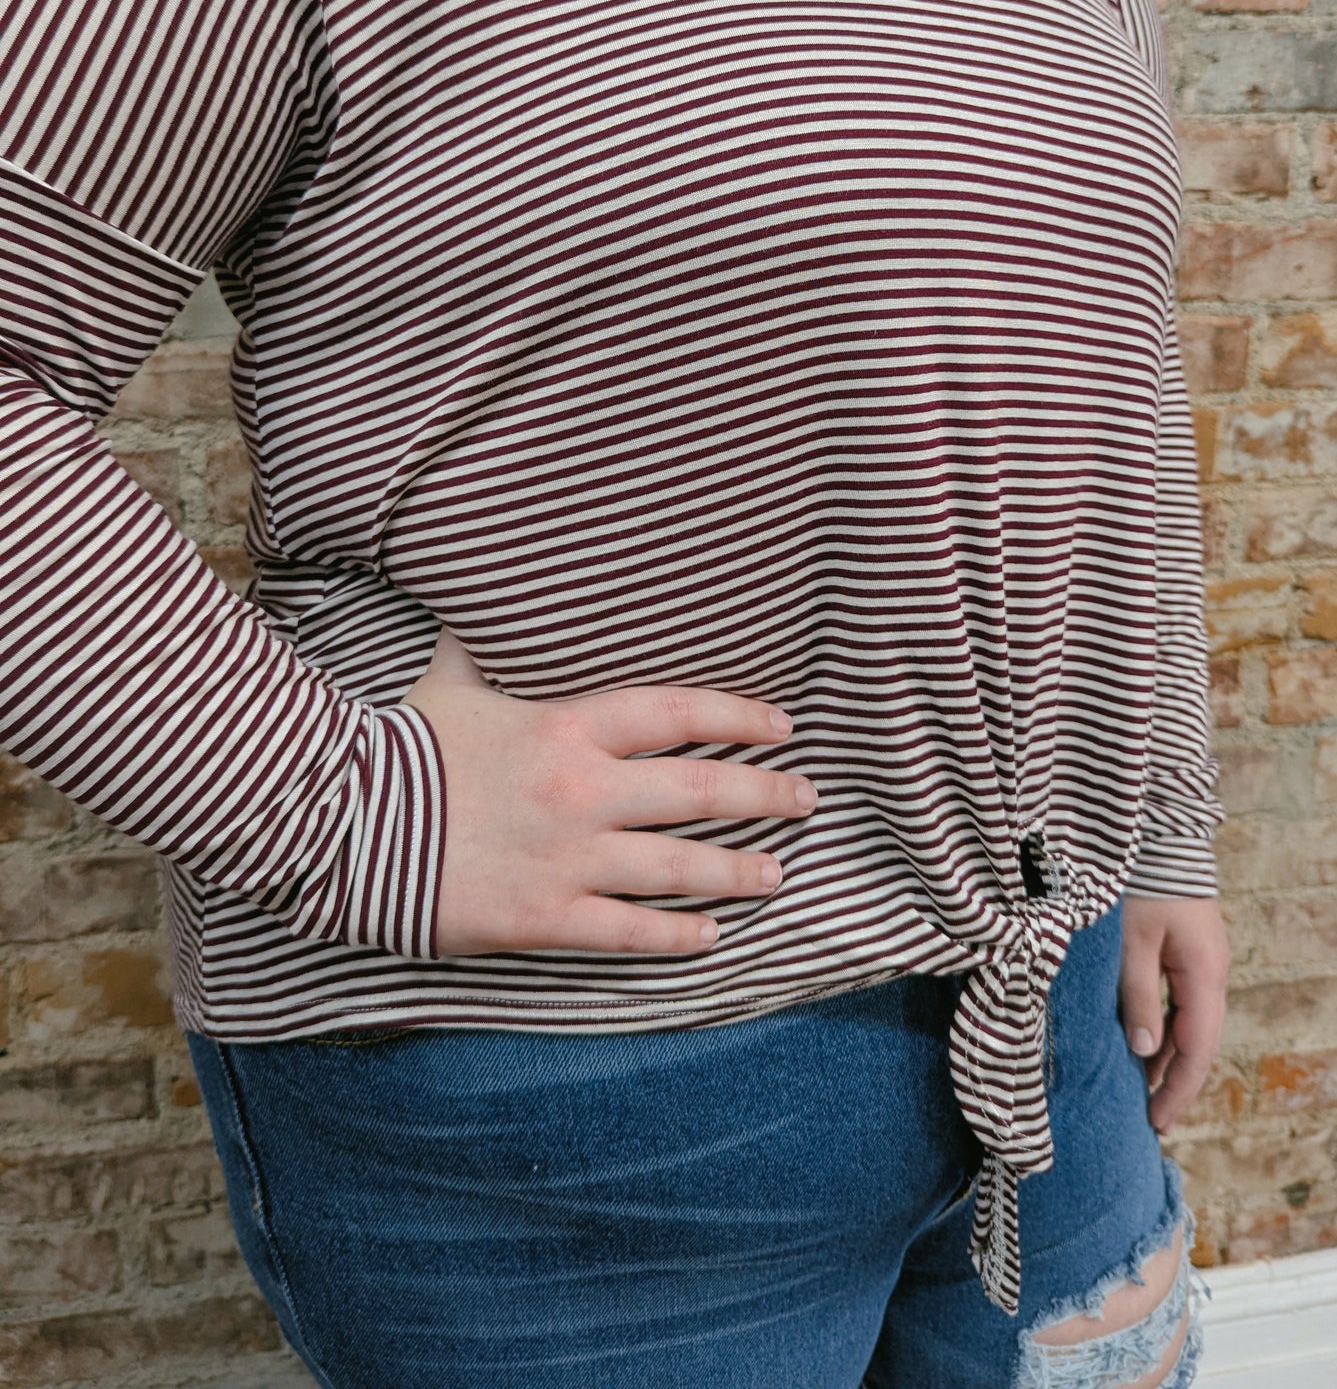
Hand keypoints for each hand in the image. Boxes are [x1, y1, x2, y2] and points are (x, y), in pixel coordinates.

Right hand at [398, 624, 816, 957]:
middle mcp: (582, 789)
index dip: (739, 719)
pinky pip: (628, 931)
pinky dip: (676, 934)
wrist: (340, 820)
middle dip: (762, 794)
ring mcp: (567, 856)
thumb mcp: (454, 677)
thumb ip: (490, 642)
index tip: (781, 727)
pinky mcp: (543, 916)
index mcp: (567, 725)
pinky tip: (710, 936)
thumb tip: (499, 593)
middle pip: (699, 790)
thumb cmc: (400, 744)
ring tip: (776, 872)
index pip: (679, 713)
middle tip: (804, 800)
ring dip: (736, 868)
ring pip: (677, 865)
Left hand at [1118, 895, 1230, 1135]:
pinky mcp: (1189, 953)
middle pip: (1198, 1042)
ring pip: (1189, 1024)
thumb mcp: (1132, 943)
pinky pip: (1181, 1003)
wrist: (1163, 836)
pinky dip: (1165, 1029)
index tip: (1158, 1122)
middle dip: (1175, 1081)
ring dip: (1169, 1057)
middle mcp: (1212, 974)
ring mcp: (1203, 963)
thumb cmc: (1144, 885)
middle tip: (1151, 1118)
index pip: (1197, 1049)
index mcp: (1205, 976)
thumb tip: (1143, 1052)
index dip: (1178, 1089)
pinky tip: (1145, 1046)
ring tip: (1144, 1091)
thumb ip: (1137, 997)